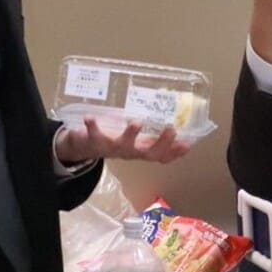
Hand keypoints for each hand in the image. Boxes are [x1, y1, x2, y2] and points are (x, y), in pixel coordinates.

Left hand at [56, 118, 191, 165]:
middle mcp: (128, 151)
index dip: (174, 152)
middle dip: (161, 142)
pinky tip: (90, 117)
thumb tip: (175, 126)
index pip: (160, 155)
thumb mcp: (135, 140)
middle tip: (172, 129)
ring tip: (137, 122)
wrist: (84, 148)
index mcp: (139, 149)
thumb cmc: (114, 140)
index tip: (188, 144)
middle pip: (147, 152)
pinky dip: (92, 126)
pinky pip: (93, 134)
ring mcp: (111, 147)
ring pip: (123, 144)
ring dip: (131, 134)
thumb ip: (152, 137)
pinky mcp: (93, 140)